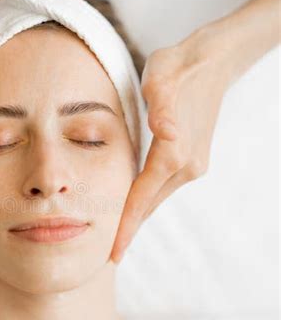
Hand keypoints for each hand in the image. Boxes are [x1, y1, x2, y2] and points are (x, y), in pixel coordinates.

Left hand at [110, 27, 230, 262]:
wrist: (212, 61)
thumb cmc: (178, 66)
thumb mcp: (162, 77)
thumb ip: (160, 104)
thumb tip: (164, 130)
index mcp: (173, 152)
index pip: (141, 199)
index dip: (125, 229)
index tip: (112, 256)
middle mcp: (186, 165)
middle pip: (149, 205)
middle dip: (129, 231)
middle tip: (108, 258)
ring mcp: (193, 164)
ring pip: (157, 197)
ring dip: (138, 216)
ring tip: (117, 238)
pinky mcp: (194, 159)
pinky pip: (163, 186)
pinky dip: (147, 199)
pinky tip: (135, 206)